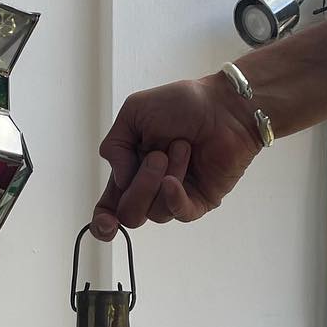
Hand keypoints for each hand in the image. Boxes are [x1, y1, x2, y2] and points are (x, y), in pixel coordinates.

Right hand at [91, 75, 261, 238]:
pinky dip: (173, 197)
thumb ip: (114, 146)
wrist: (223, 105)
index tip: (105, 223)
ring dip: (163, 178)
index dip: (103, 222)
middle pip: (129, 214)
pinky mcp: (200, 201)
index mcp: (131, 170)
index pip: (110, 208)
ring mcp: (176, 196)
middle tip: (157, 155)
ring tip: (181, 147)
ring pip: (154, 213)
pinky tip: (173, 179)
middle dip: (139, 186)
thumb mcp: (133, 113)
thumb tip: (120, 181)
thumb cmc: (182, 104)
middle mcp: (151, 188)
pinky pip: (179, 213)